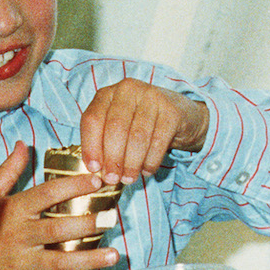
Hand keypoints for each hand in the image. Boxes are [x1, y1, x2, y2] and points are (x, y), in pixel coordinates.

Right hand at [0, 141, 120, 269]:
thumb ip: (8, 170)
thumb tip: (24, 144)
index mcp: (14, 209)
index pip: (48, 193)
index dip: (74, 186)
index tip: (98, 181)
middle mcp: (18, 235)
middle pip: (58, 229)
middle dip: (87, 224)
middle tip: (112, 219)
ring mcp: (18, 262)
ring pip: (58, 261)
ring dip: (87, 259)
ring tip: (113, 254)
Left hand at [79, 78, 209, 183]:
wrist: (179, 116)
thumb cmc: (139, 125)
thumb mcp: (117, 129)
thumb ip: (103, 144)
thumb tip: (95, 171)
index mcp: (108, 94)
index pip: (92, 119)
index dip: (90, 146)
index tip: (94, 169)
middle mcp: (128, 90)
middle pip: (115, 128)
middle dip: (113, 158)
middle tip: (113, 179)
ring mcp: (152, 97)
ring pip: (137, 136)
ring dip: (131, 163)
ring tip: (129, 178)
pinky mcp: (171, 111)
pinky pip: (158, 141)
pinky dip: (150, 160)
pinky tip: (147, 170)